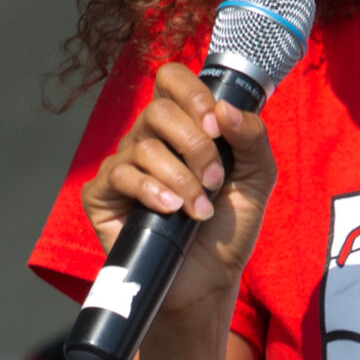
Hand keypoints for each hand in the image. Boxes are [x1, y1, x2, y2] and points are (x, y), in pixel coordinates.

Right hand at [80, 62, 276, 310]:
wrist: (209, 279)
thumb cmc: (228, 228)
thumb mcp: (257, 178)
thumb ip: (252, 138)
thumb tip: (224, 108)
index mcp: (182, 126)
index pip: (172, 79)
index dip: (193, 94)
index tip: (217, 128)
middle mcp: (148, 139)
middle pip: (159, 111)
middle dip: (196, 146)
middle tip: (214, 180)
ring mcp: (123, 166)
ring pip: (145, 147)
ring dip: (181, 179)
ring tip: (199, 210)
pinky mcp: (103, 196)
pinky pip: (121, 175)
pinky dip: (153, 192)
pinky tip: (171, 212)